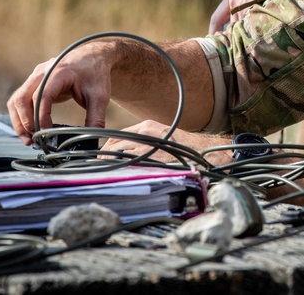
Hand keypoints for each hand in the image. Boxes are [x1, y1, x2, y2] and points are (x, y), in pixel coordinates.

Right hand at [7, 42, 114, 145]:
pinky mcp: (34, 83)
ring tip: (28, 139)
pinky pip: (20, 100)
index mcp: (60, 72)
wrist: (94, 58)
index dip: (40, 116)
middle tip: (32, 140)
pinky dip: (21, 115)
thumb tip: (90, 141)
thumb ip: (95, 119)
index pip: (42, 95)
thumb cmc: (96, 75)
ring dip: (18, 121)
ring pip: (17, 100)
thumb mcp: (99, 97)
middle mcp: (43, 72)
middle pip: (22, 97)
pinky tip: (30, 129)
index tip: (46, 132)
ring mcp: (36, 76)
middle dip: (24, 122)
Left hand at [101, 119, 233, 163]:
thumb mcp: (161, 135)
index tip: (103, 156)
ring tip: (108, 173)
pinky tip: (120, 177)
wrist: (202, 152)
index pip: (116, 135)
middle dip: (105, 157)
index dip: (106, 147)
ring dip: (110, 165)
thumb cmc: (183, 147)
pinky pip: (128, 167)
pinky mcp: (151, 161)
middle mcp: (145, 134)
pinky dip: (121, 171)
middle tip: (101, 167)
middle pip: (113, 145)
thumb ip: (143, 139)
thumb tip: (123, 150)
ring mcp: (147, 148)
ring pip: (118, 156)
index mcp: (147, 126)